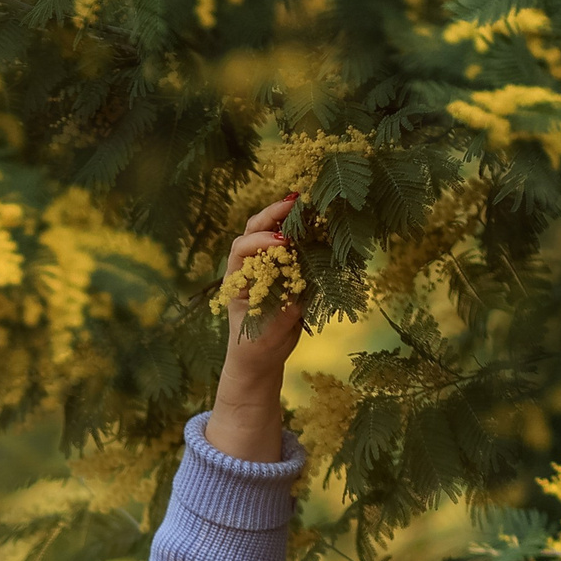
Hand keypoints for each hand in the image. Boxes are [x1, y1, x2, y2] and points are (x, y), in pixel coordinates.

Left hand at [205, 194, 306, 462]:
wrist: (260, 359)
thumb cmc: (254, 348)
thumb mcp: (264, 335)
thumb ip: (281, 313)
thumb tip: (300, 292)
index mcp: (236, 279)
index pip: (242, 248)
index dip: (261, 240)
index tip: (283, 240)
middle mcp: (249, 267)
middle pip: (254, 229)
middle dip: (273, 213)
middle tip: (296, 200)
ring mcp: (267, 266)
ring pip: (273, 231)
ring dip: (291, 216)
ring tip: (311, 202)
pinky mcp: (287, 272)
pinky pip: (295, 247)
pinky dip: (307, 233)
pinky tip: (323, 222)